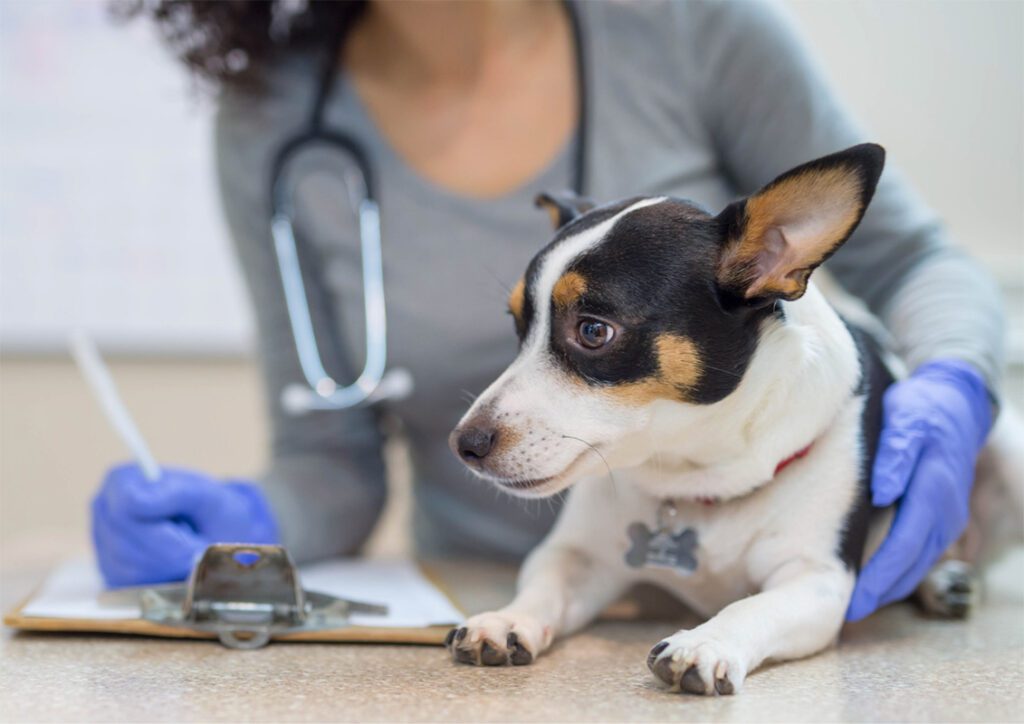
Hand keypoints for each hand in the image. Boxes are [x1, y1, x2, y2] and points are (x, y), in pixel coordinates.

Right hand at [91, 464, 278, 587]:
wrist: (216, 533)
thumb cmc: (208, 508)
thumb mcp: (203, 494)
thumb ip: (172, 493)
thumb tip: (135, 500)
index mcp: (122, 482)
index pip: (125, 508)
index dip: (159, 526)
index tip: (188, 531)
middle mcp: (105, 512)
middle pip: (126, 542)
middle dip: (169, 550)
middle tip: (199, 548)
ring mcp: (106, 544)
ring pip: (130, 566)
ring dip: (169, 566)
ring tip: (192, 553)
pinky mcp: (114, 572)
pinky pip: (133, 585)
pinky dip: (163, 579)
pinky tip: (179, 565)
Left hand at [847, 359, 991, 620]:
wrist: (956, 404)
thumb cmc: (921, 411)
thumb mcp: (905, 420)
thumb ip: (894, 454)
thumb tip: (882, 490)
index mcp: (933, 492)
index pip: (903, 545)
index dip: (879, 577)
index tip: (853, 600)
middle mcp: (945, 512)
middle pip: (911, 564)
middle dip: (881, 592)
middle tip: (846, 615)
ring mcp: (947, 517)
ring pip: (919, 563)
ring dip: (891, 586)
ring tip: (857, 604)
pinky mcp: (943, 517)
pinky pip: (921, 552)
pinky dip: (900, 570)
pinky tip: (876, 579)